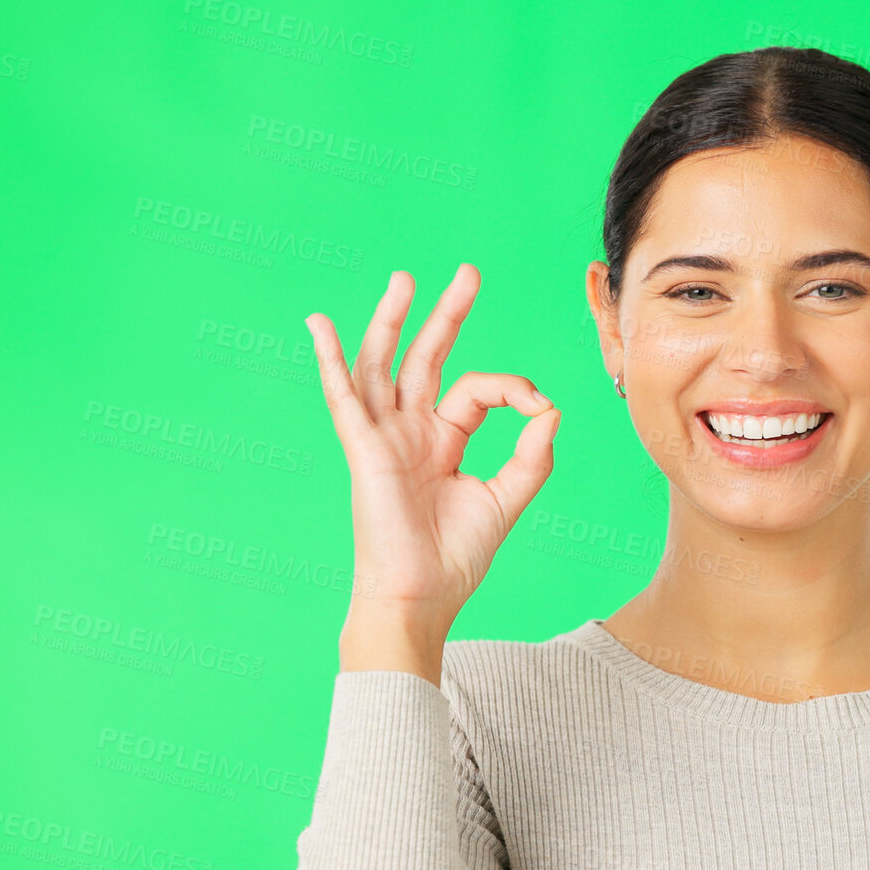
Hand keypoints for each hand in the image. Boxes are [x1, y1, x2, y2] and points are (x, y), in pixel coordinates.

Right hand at [306, 265, 559, 632]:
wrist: (422, 597)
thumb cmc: (456, 557)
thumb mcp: (506, 498)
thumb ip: (532, 455)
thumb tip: (551, 410)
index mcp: (444, 441)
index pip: (477, 391)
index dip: (512, 388)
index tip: (537, 404)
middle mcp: (412, 432)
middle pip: (427, 359)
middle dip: (447, 315)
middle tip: (468, 273)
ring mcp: (384, 438)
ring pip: (384, 366)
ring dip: (392, 321)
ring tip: (404, 279)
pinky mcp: (364, 450)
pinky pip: (342, 398)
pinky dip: (329, 360)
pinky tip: (318, 325)